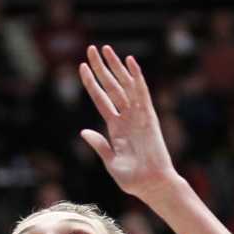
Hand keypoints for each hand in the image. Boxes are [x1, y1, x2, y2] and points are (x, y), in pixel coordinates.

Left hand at [77, 45, 179, 199]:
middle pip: (111, 87)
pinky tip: (130, 61)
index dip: (91, 83)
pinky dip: (136, 76)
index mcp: (115, 128)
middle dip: (101, 68)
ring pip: (125, 85)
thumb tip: (83, 131)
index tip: (81, 67)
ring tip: (106, 49)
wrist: (152, 185)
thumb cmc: (133, 179)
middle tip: (91, 48)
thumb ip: (99, 145)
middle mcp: (126, 118)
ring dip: (115, 66)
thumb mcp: (111, 161)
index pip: (101, 99)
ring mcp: (138, 116)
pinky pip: (142, 92)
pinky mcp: (149, 117)